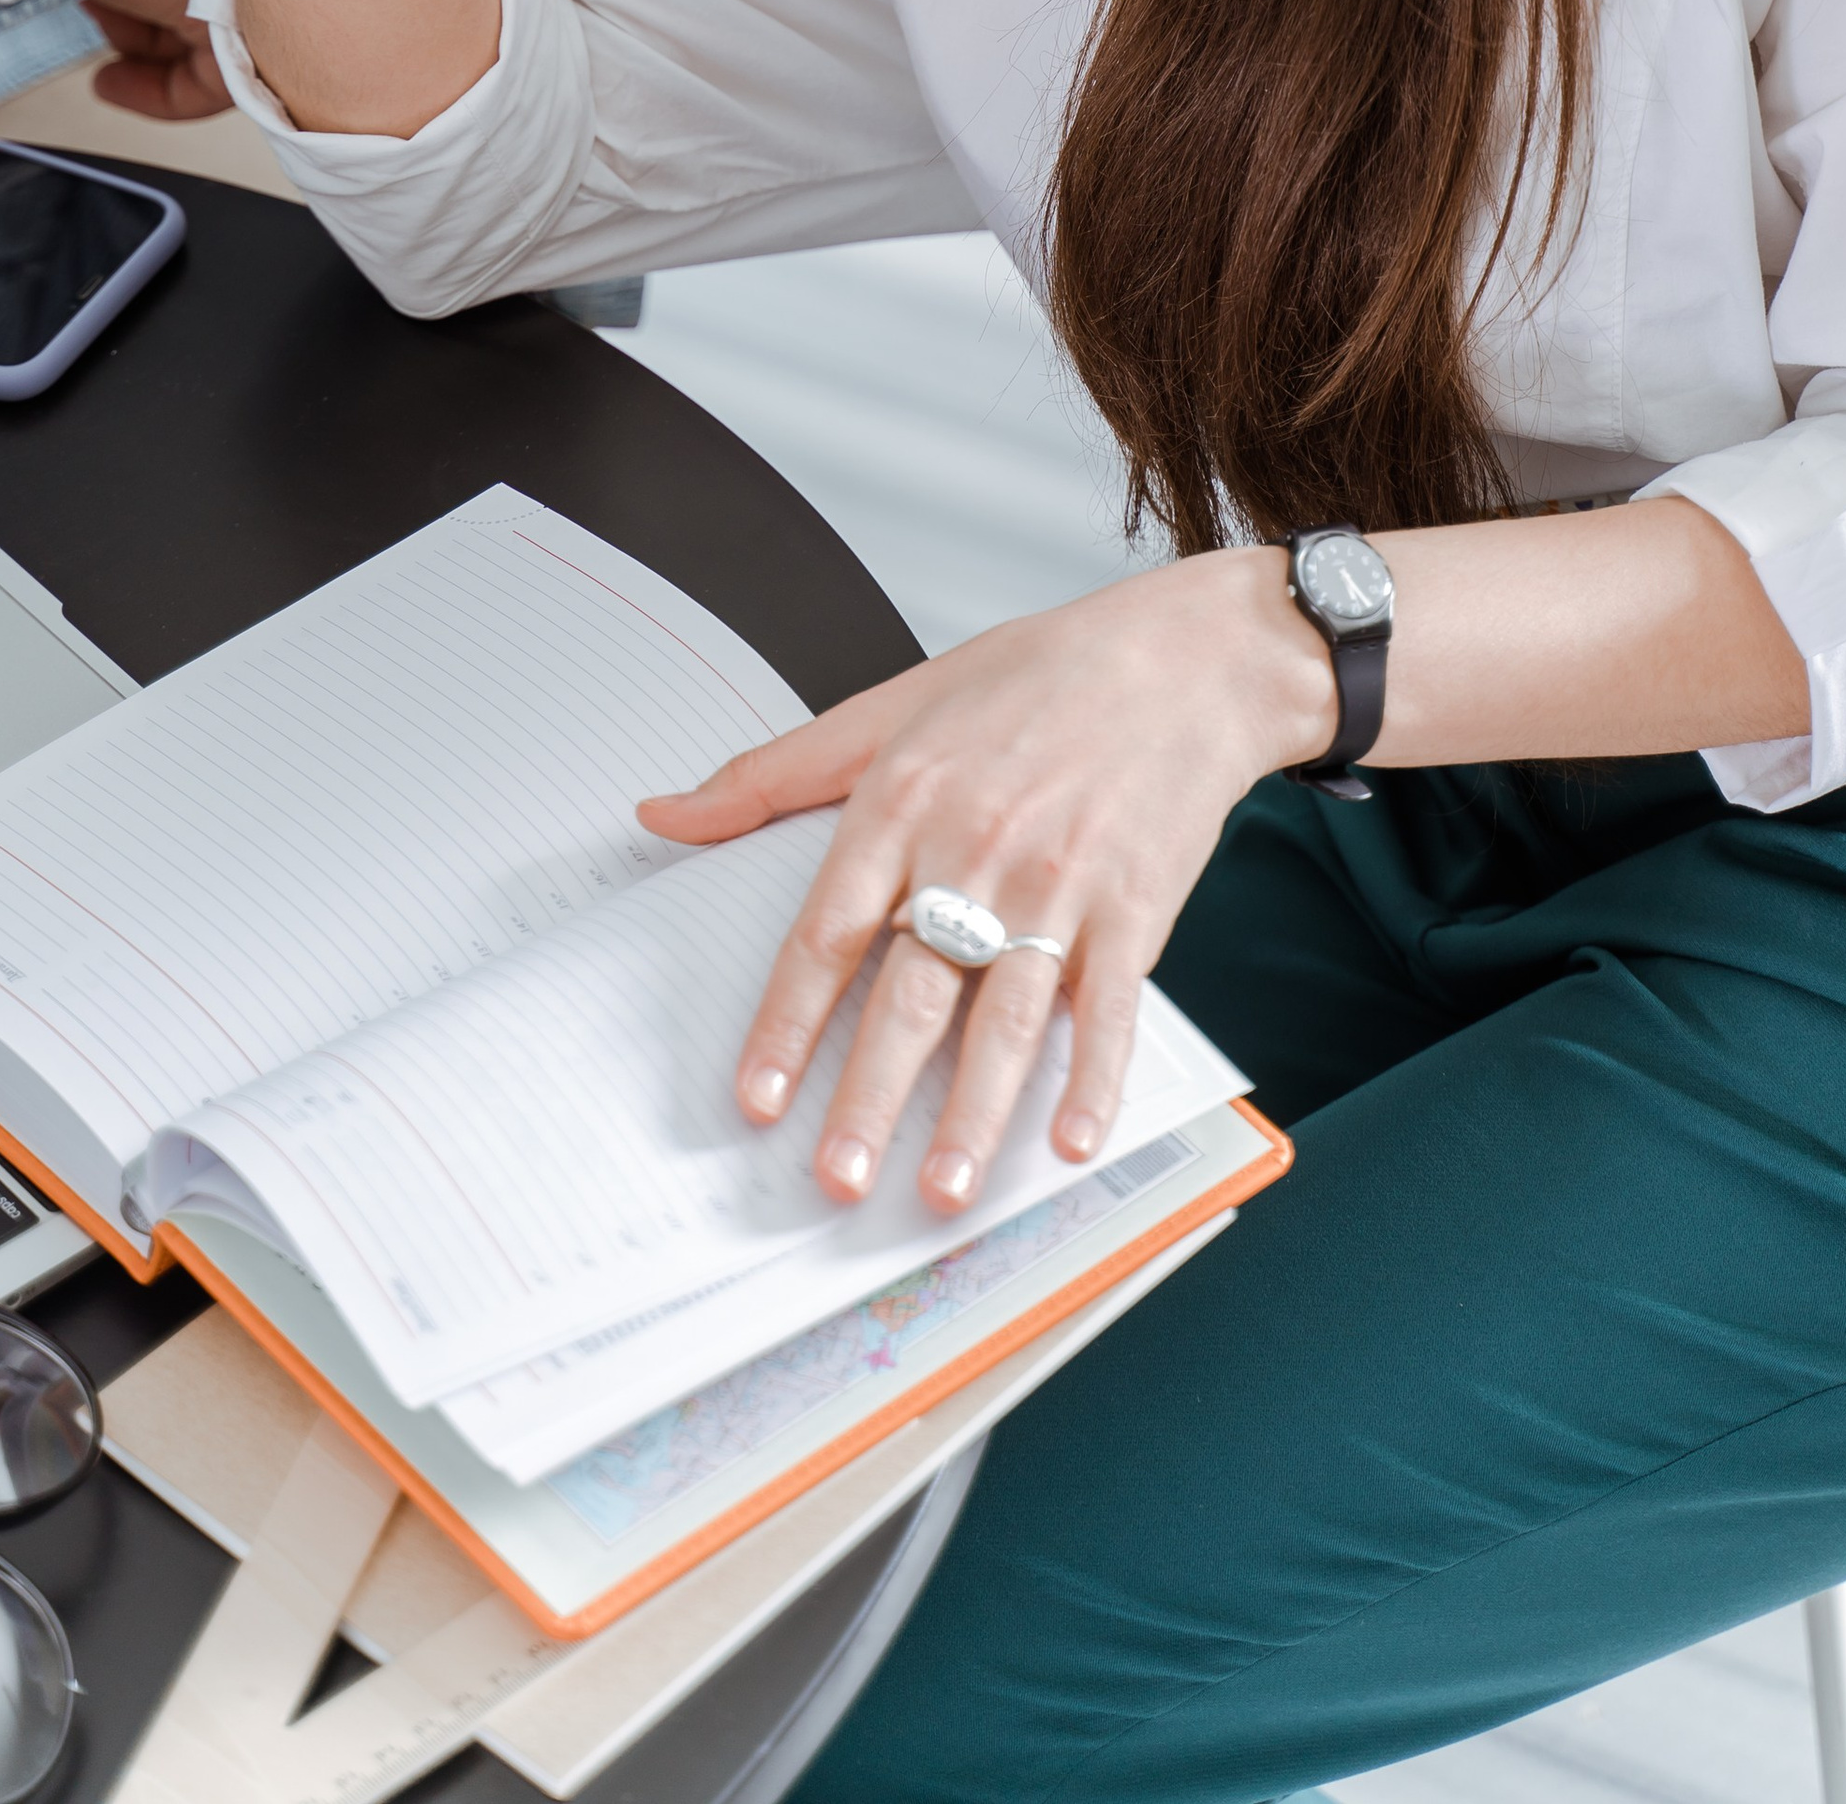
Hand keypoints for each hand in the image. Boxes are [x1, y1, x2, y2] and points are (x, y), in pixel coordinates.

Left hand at [637, 547, 1334, 1220]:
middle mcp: (977, 849)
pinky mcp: (1135, 906)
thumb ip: (773, 772)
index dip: (788, 1024)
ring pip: (1007, 1017)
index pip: (827, 933)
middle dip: (871, 1097)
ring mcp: (1060, 885)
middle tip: (834, 1179)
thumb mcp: (891, 704)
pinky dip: (1093, 1079)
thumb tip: (662, 813)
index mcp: (905, 800)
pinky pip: (1110, 1009)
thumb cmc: (1035, 678)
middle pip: (911, 993)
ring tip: (938, 1189)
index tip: (757, 1099)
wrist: (1183, 657)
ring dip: (973, 1113)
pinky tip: (1070, 1139)